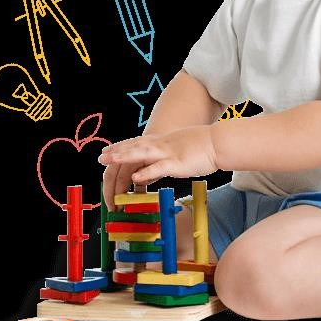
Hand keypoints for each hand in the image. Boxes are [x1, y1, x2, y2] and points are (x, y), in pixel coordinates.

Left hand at [99, 126, 217, 205]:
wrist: (218, 142)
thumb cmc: (203, 146)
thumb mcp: (181, 146)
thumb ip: (168, 152)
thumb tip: (160, 160)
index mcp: (163, 141)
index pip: (137, 142)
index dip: (122, 147)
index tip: (108, 151)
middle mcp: (162, 145)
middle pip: (135, 147)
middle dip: (117, 152)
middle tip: (101, 157)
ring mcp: (169, 153)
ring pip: (142, 154)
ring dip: (124, 157)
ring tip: (109, 160)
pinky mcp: (177, 163)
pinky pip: (159, 168)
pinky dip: (146, 173)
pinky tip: (136, 178)